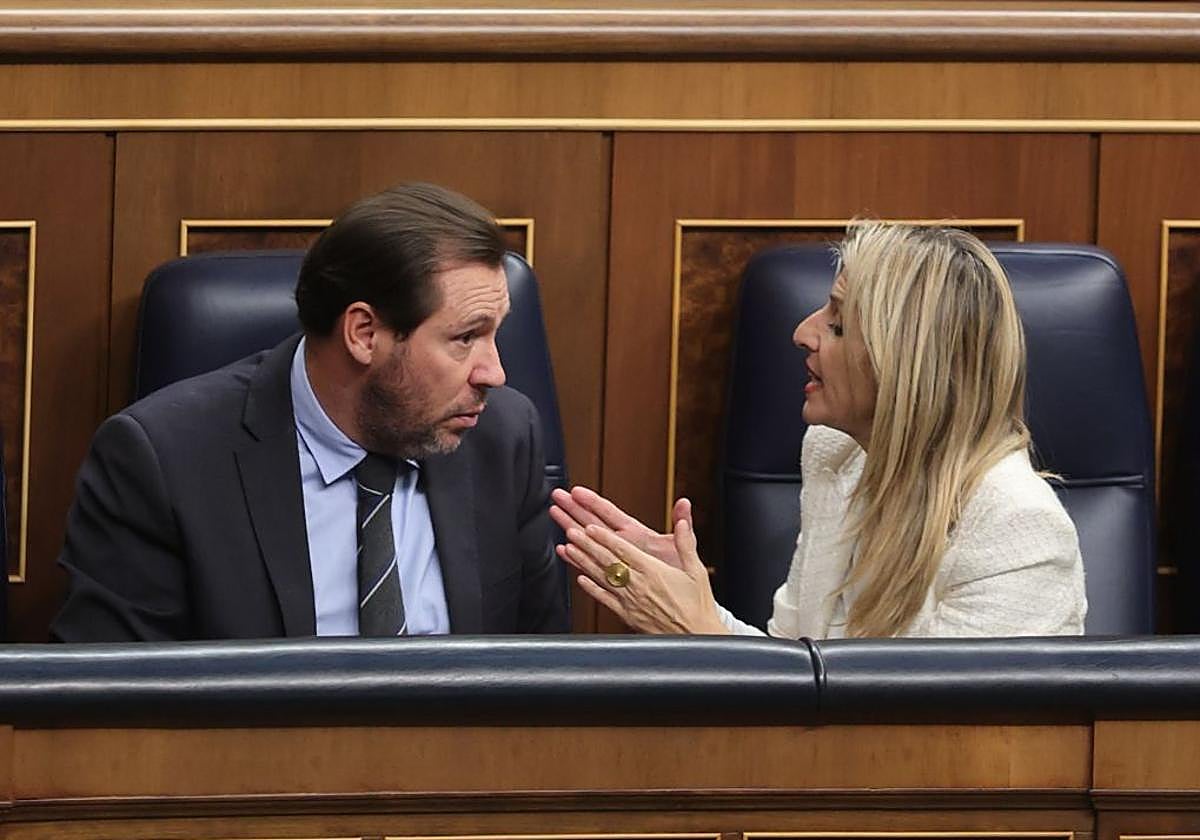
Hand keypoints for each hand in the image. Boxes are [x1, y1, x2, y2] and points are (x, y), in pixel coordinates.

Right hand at [550, 486, 692, 569]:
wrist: (678, 603)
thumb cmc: (680, 575)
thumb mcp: (681, 547)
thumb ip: (681, 525)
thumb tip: (685, 504)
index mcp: (636, 534)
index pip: (609, 512)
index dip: (592, 502)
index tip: (577, 491)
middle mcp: (623, 543)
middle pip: (592, 520)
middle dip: (574, 508)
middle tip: (556, 496)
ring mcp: (615, 557)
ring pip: (588, 539)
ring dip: (570, 527)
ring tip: (554, 515)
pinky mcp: (612, 573)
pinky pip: (590, 563)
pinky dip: (576, 557)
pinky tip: (565, 550)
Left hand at [557, 517, 726, 634]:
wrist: (696, 638)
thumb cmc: (698, 606)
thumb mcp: (696, 570)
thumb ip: (685, 543)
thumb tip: (682, 519)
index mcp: (653, 571)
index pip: (623, 550)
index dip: (604, 537)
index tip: (590, 527)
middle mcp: (638, 585)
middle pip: (607, 561)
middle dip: (587, 545)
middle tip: (571, 531)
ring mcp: (630, 601)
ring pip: (601, 577)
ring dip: (583, 562)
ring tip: (569, 550)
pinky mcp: (627, 616)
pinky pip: (605, 600)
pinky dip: (591, 589)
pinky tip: (580, 580)